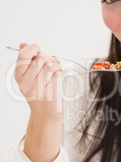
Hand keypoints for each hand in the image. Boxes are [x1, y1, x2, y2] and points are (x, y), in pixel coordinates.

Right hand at [15, 43, 63, 161]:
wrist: (45, 117)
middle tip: (52, 66)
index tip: (39, 51)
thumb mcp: (29, 78)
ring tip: (55, 74)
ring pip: (51, 65)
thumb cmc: (40, 94)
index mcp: (19, 77)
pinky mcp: (51, 94)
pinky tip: (58, 81)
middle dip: (50, 59)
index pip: (23, 55)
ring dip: (57, 66)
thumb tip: (24, 44)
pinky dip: (61, 75)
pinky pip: (58, 75)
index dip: (33, 49)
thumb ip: (27, 60)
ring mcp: (39, 90)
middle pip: (41, 59)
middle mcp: (26, 84)